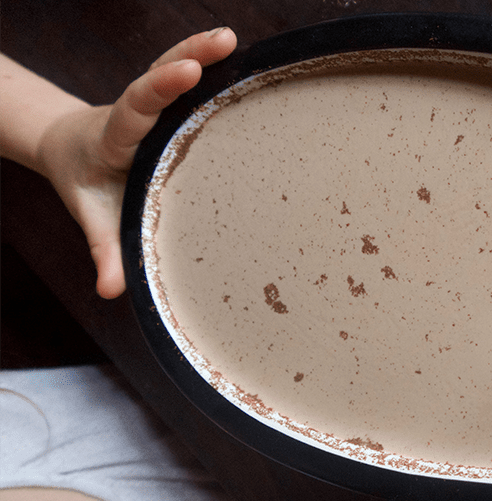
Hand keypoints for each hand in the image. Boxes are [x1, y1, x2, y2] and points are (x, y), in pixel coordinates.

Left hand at [33, 27, 236, 298]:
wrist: (72, 149)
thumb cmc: (86, 185)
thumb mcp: (92, 216)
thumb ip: (103, 251)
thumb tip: (110, 292)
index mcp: (115, 136)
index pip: (136, 106)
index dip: (160, 87)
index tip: (185, 72)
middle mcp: (134, 110)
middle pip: (159, 75)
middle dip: (189, 55)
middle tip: (221, 42)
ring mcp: (153, 102)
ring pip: (174, 67)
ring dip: (201, 50)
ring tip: (231, 39)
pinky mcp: (169, 101)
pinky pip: (189, 77)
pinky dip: (211, 63)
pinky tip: (240, 56)